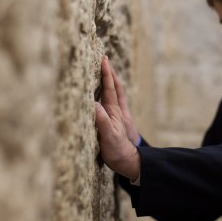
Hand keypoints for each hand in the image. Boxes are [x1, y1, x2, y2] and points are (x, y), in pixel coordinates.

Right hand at [94, 56, 140, 180]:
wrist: (129, 162)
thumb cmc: (117, 150)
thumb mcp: (108, 136)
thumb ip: (101, 120)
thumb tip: (92, 103)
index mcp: (114, 111)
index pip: (109, 88)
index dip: (106, 73)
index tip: (103, 58)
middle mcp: (116, 111)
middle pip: (114, 87)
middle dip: (109, 73)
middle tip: (105, 60)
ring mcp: (117, 117)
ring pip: (114, 94)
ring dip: (110, 82)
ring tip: (106, 72)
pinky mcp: (116, 123)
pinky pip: (112, 103)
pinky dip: (109, 94)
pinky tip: (106, 95)